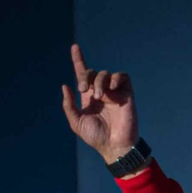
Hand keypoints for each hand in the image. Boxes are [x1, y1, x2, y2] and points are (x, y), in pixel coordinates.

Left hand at [62, 43, 139, 163]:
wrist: (115, 145)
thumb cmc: (96, 137)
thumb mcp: (76, 122)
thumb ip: (69, 105)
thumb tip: (65, 86)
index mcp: (88, 97)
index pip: (83, 74)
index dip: (78, 60)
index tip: (74, 47)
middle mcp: (101, 92)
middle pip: (93, 72)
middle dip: (86, 76)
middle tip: (84, 89)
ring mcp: (114, 92)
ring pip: (105, 74)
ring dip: (100, 81)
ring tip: (100, 97)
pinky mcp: (126, 94)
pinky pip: (122, 76)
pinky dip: (115, 78)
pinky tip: (110, 89)